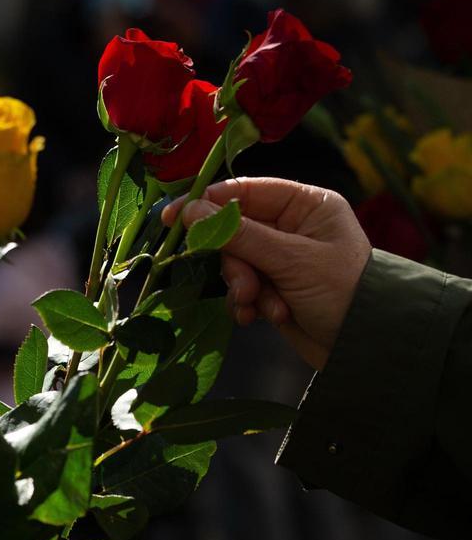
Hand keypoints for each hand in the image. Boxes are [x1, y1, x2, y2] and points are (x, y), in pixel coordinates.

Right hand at [163, 177, 371, 369]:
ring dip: (242, 286)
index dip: (206, 203)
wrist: (367, 347)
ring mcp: (281, 258)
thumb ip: (240, 235)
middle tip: (244, 285)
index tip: (173, 218)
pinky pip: (242, 287)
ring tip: (260, 305)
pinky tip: (261, 317)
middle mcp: (291, 226)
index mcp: (305, 204)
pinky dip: (247, 303)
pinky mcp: (274, 287)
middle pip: (234, 231)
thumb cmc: (343, 291)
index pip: (244, 192)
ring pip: (235, 262)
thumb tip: (190, 211)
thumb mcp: (292, 260)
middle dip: (235, 262)